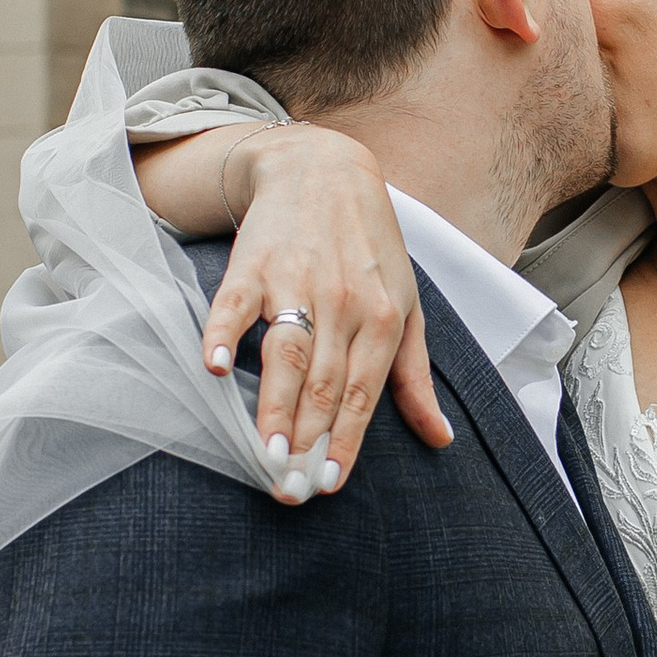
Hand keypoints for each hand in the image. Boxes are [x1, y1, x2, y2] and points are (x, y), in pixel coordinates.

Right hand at [136, 122, 450, 492]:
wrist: (323, 168)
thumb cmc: (369, 248)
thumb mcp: (406, 306)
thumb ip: (415, 376)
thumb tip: (440, 438)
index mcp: (381, 318)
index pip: (362, 394)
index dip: (344, 441)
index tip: (327, 484)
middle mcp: (342, 302)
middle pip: (322, 383)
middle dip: (307, 441)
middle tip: (290, 488)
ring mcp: (296, 282)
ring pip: (285, 353)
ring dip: (274, 406)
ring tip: (264, 452)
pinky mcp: (252, 263)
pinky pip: (235, 305)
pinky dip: (223, 334)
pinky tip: (216, 369)